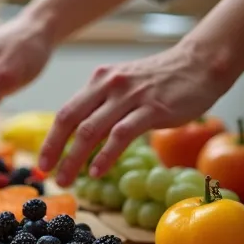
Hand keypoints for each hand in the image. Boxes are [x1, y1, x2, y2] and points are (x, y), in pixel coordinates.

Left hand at [38, 42, 234, 186]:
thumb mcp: (125, 88)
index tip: (42, 163)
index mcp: (99, 81)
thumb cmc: (163, 81)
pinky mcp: (151, 108)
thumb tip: (84, 138)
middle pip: (70, 120)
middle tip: (46, 174)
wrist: (201, 63)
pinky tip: (97, 172)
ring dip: (74, 159)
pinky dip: (105, 155)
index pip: (66, 112)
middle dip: (54, 150)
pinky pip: (120, 134)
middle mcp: (108, 85)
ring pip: (91, 130)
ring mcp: (129, 96)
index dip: (51, 139)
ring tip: (66, 180)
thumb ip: (104, 107)